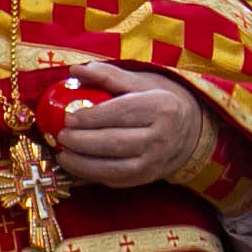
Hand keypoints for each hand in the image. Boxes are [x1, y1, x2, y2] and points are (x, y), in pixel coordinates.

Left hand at [52, 61, 209, 187]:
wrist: (188, 131)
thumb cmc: (157, 102)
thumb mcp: (140, 83)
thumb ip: (108, 76)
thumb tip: (74, 71)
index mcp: (161, 107)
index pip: (122, 112)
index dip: (92, 117)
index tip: (69, 117)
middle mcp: (161, 137)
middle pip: (116, 142)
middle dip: (83, 141)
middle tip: (62, 136)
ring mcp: (155, 162)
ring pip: (114, 168)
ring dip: (83, 164)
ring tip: (63, 154)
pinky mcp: (147, 178)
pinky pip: (116, 180)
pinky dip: (92, 175)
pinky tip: (75, 166)